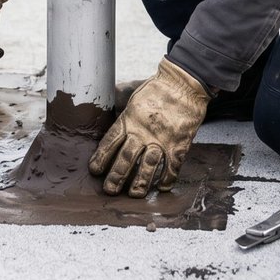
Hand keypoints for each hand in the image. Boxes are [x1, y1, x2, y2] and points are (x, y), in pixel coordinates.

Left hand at [89, 58, 209, 197]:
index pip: (110, 142)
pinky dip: (168, 179)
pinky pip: (173, 166)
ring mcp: (162, 140)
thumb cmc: (156, 89)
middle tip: (109, 190)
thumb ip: (116, 104)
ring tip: (134, 194)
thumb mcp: (131, 94)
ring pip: (148, 166)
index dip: (101, 157)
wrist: (183, 84)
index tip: (95, 170)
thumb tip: (100, 105)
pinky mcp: (179, 144)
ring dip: (140, 183)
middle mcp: (143, 132)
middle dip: (116, 176)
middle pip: (127, 158)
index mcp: (129, 119)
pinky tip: (162, 188)